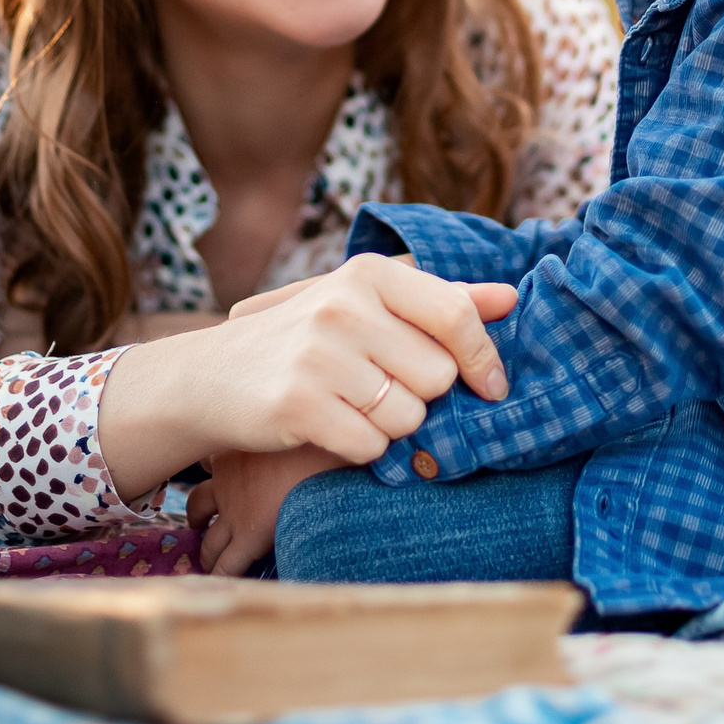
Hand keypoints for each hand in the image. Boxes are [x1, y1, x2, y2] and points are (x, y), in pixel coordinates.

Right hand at [98, 252, 517, 499]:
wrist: (211, 377)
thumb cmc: (306, 340)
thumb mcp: (367, 303)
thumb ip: (442, 300)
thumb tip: (512, 297)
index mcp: (367, 274)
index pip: (455, 314)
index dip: (483, 358)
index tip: (491, 388)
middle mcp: (343, 307)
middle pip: (437, 377)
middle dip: (421, 397)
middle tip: (381, 390)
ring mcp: (317, 355)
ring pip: (408, 416)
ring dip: (391, 426)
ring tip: (352, 407)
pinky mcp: (297, 405)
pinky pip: (370, 446)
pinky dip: (360, 449)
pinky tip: (330, 428)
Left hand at [187, 445, 344, 575]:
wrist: (325, 460)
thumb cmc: (318, 440)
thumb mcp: (293, 430)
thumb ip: (284, 439)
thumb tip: (306, 434)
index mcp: (234, 451)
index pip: (210, 461)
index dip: (213, 472)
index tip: (217, 479)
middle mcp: (227, 481)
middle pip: (198, 503)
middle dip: (198, 516)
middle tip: (202, 524)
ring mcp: (234, 513)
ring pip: (208, 541)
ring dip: (208, 552)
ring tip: (211, 560)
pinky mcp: (248, 538)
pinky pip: (226, 565)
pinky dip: (222, 575)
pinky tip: (224, 583)